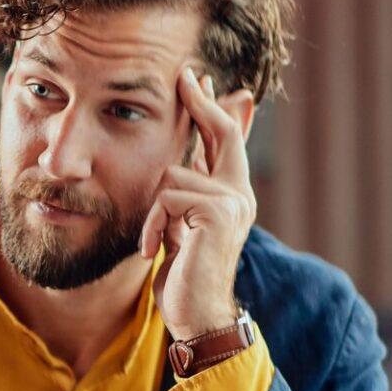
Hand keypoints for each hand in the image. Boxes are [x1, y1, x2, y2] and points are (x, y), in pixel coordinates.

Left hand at [140, 68, 258, 339]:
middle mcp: (239, 194)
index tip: (197, 79)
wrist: (197, 316)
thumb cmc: (184, 276)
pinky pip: (167, 198)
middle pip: (221, 132)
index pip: (224, 140)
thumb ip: (183, 195)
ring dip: (153, 212)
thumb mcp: (181, 229)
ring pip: (172, 175)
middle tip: (185, 74)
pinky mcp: (218, 213)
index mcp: (231, 194)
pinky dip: (152, 226)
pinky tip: (154, 251)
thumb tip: (179, 166)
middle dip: (200, 103)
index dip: (211, 108)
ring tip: (157, 242)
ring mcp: (233, 202)